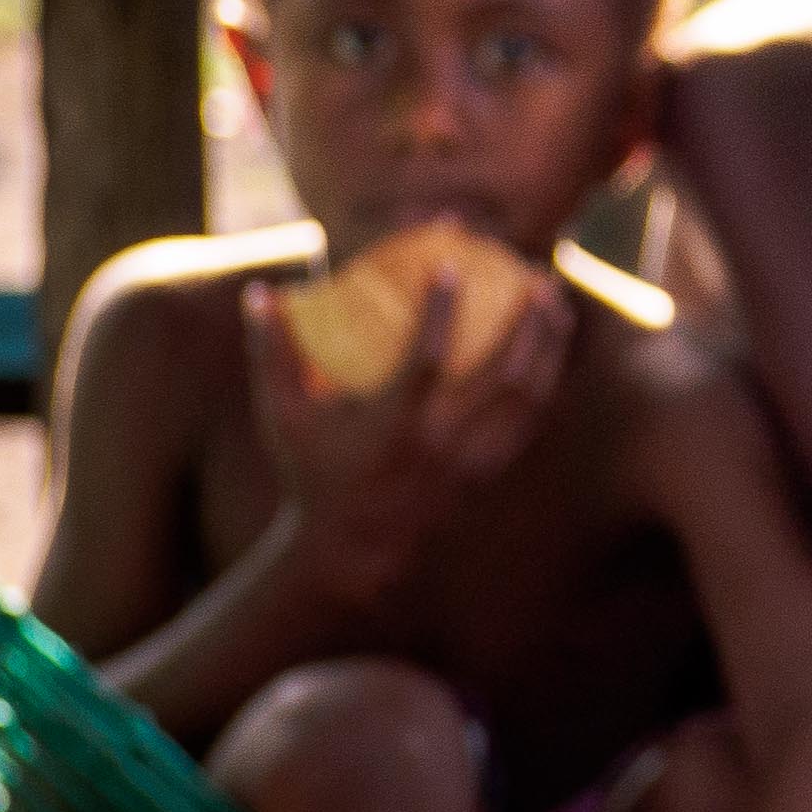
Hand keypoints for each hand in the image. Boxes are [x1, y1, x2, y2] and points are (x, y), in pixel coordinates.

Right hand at [241, 263, 571, 621]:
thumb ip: (274, 353)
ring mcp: (471, 459)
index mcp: (393, 426)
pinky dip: (544, 378)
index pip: (425, 359)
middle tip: (534, 273)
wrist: (349, 548)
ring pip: (528, 396)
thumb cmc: (311, 473)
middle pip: (502, 376)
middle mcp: (441, 443)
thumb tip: (259, 291)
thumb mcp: (284, 417)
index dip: (440, 310)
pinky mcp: (488, 471)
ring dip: (548, 344)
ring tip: (552, 297)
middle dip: (527, 322)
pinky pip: (530, 419)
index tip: (452, 263)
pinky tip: (550, 345)